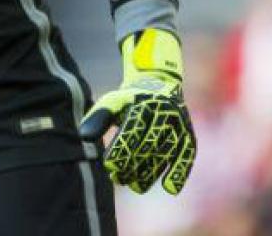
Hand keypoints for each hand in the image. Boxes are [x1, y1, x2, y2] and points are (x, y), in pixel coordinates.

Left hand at [78, 28, 196, 194]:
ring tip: (135, 186)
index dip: (121, 150)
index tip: (109, 167)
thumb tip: (83, 136)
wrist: (159, 83)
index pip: (131, 131)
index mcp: (143, 103)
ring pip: (165, 153)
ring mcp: (179, 124)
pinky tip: (171, 188)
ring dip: (151, 173)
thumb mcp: (112, 102)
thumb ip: (98, 118)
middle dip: (133, 165)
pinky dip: (180, 172)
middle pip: (148, 145)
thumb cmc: (129, 99)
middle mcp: (164, 113)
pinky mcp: (188, 134)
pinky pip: (187, 155)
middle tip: (118, 179)